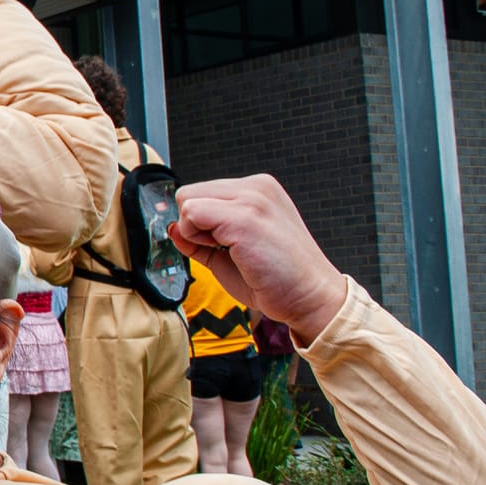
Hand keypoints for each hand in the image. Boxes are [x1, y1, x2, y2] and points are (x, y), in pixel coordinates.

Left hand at [171, 176, 346, 344]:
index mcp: (257, 190)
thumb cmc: (277, 279)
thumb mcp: (231, 252)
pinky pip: (191, 214)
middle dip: (195, 225)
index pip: (200, 193)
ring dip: (196, 232)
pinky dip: (197, 239)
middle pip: (188, 194)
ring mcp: (252, 199)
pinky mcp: (245, 218)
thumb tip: (173, 229)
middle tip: (226, 249)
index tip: (223, 244)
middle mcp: (255, 187)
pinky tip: (229, 253)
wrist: (312, 297)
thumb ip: (201, 238)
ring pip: (186, 201)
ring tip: (231, 252)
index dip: (199, 222)